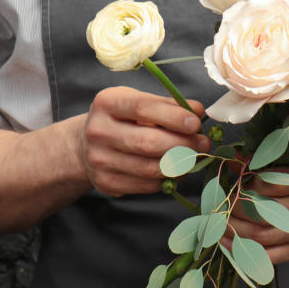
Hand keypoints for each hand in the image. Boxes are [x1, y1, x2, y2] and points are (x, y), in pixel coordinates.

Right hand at [77, 86, 208, 196]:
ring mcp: (100, 159)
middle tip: (203, 143)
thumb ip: (167, 105)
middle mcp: (99, 131)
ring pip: (149, 168)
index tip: (196, 123)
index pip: (143, 108)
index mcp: (107, 103)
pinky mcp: (106, 182)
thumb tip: (198, 112)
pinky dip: (168, 179)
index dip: (173, 117)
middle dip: (182, 144)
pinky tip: (178, 170)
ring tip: (195, 157)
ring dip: (180, 165)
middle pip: (148, 142)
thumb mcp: (137, 102)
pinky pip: (146, 185)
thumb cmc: (122, 119)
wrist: (85, 146)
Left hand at [227, 160, 288, 264]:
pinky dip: (245, 252)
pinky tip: (228, 244)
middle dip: (234, 211)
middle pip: (262, 211)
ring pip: (262, 235)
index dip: (244, 187)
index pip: (266, 184)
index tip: (232, 188)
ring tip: (218, 226)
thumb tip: (228, 158)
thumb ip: (258, 163)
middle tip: (219, 208)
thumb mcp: (286, 164)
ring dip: (235, 232)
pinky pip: (269, 256)